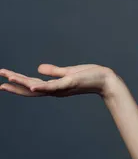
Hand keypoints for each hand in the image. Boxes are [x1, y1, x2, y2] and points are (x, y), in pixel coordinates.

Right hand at [0, 64, 117, 97]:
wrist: (107, 80)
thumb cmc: (90, 76)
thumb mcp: (69, 73)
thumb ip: (54, 71)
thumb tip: (38, 69)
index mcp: (54, 86)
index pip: (31, 85)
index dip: (17, 83)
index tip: (3, 80)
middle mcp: (56, 90)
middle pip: (30, 88)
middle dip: (14, 84)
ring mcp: (62, 88)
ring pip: (38, 87)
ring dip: (22, 83)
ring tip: (7, 80)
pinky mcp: (70, 83)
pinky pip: (53, 86)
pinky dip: (41, 86)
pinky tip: (31, 85)